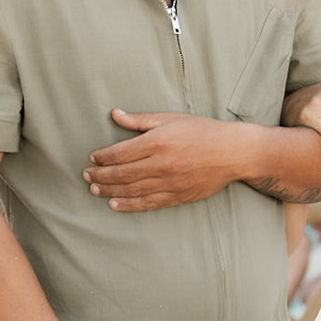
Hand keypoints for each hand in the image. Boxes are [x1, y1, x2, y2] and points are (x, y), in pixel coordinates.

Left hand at [83, 110, 242, 211]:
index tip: (92, 158)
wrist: (233, 152)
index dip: (103, 157)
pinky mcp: (178, 196)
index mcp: (159, 142)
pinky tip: (115, 205)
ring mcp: (170, 183)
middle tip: (86, 177)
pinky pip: (149, 203)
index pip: (121, 152)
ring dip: (110, 191)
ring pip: (132, 190)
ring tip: (95, 191)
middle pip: (122, 173)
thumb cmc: (202, 131)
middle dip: (101, 176)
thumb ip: (141, 120)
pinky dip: (130, 205)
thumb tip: (115, 114)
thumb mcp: (171, 118)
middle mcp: (162, 164)